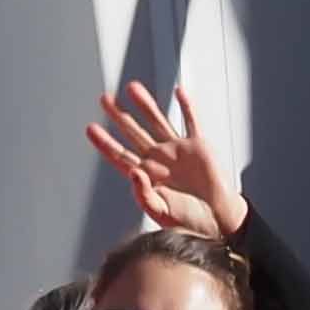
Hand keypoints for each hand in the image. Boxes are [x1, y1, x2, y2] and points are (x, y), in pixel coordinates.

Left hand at [90, 79, 249, 238]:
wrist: (218, 222)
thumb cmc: (190, 223)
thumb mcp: (161, 213)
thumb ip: (144, 195)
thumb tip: (133, 172)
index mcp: (148, 176)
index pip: (121, 155)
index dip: (106, 142)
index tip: (91, 129)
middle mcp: (160, 160)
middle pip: (134, 133)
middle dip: (119, 116)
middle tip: (104, 99)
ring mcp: (178, 151)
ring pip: (158, 121)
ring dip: (146, 105)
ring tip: (132, 87)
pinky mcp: (198, 147)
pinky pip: (191, 122)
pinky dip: (186, 106)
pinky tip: (178, 92)